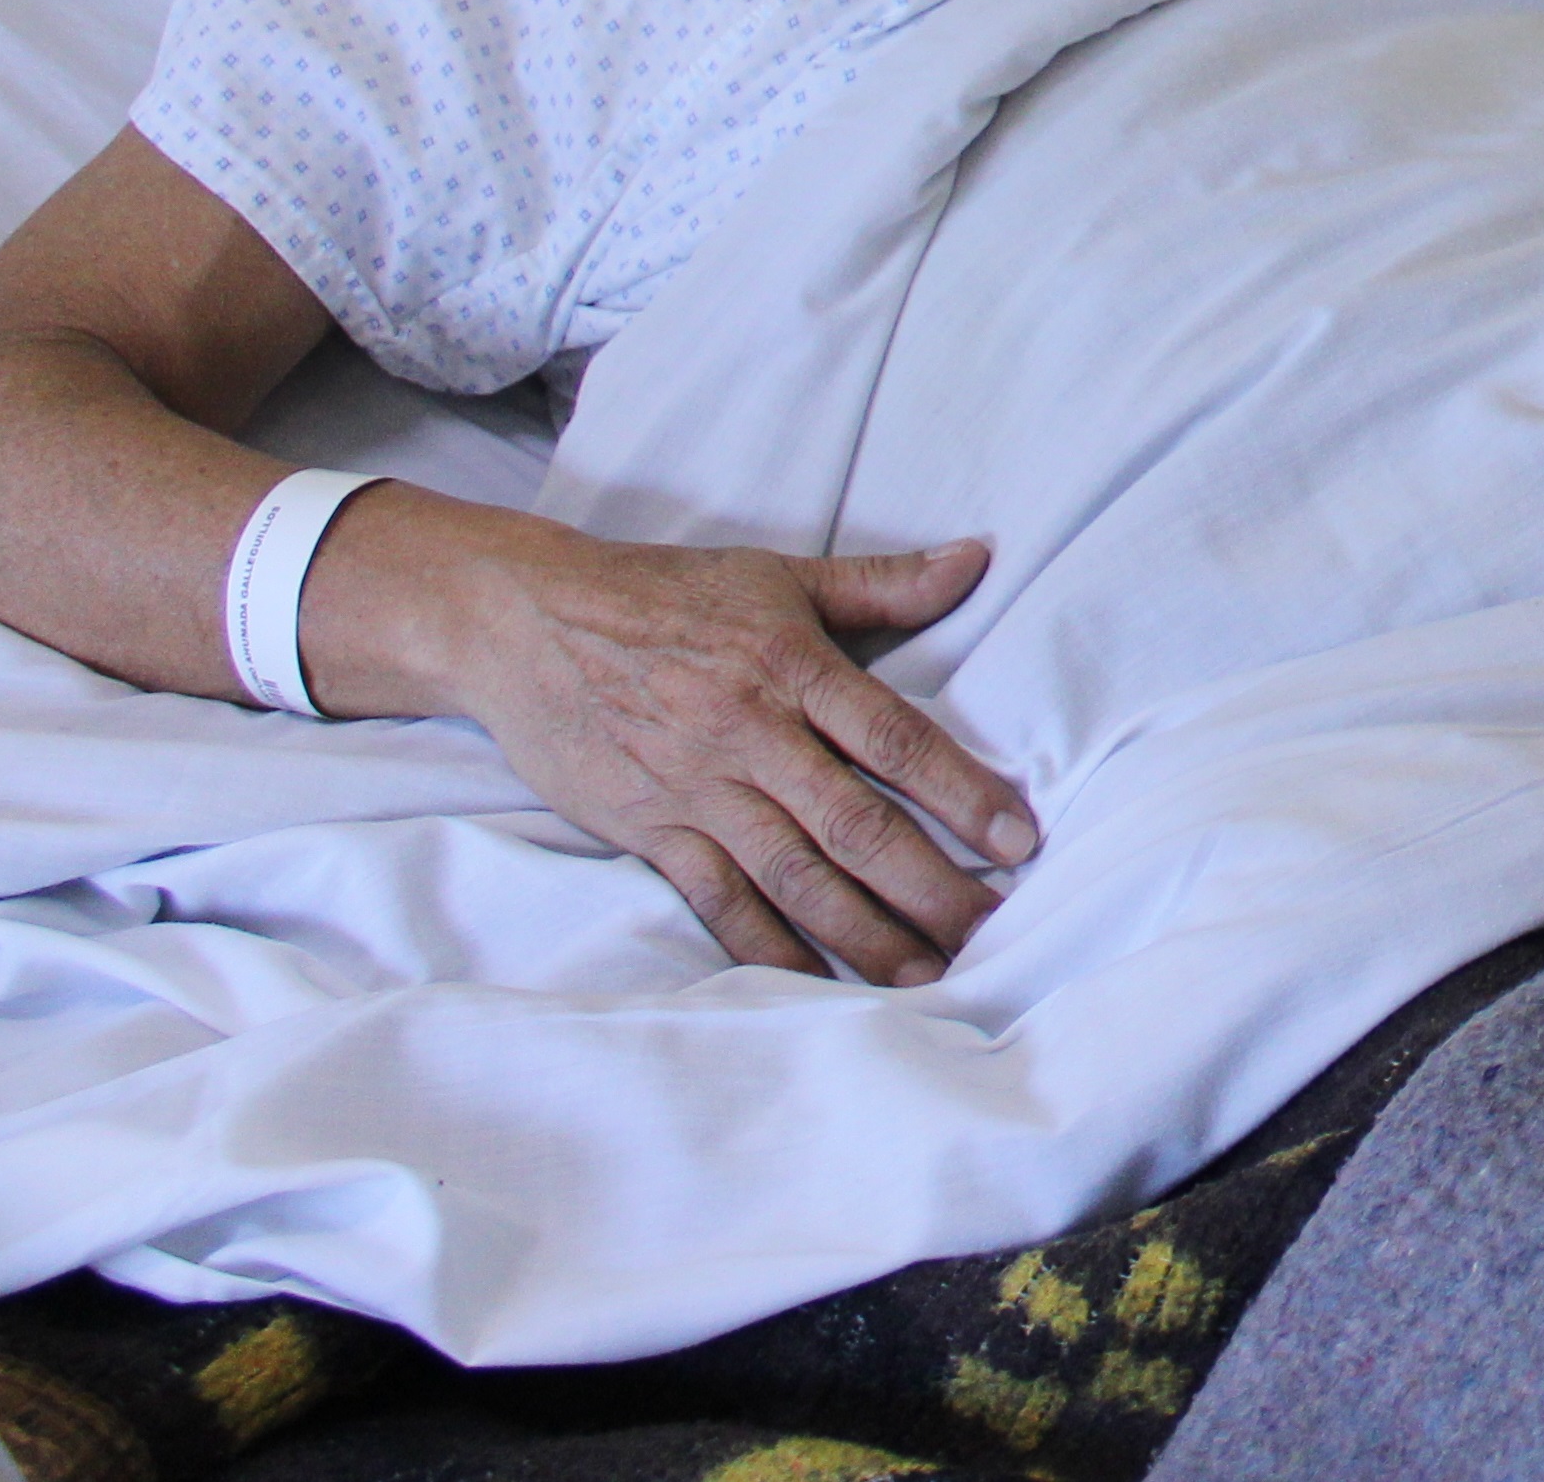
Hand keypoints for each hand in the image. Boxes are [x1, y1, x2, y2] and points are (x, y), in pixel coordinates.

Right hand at [365, 511, 1035, 985]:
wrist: (523, 622)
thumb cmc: (662, 594)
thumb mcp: (777, 574)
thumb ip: (882, 582)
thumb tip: (977, 558)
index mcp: (792, 670)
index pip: (895, 741)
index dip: (962, 792)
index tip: (1020, 838)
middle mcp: (751, 737)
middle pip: (855, 827)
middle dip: (929, 887)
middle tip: (990, 933)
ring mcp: (699, 792)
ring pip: (795, 878)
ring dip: (864, 935)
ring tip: (925, 976)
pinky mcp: (650, 831)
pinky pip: (719, 903)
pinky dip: (769, 949)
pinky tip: (817, 984)